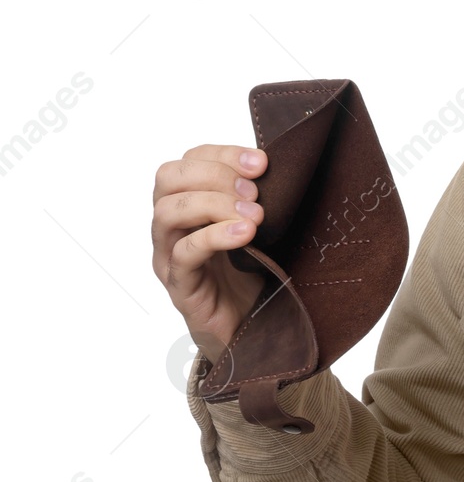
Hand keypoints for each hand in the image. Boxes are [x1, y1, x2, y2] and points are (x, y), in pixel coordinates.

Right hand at [151, 145, 270, 365]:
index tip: (261, 163)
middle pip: (167, 178)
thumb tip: (279, 164)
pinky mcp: (180, 285)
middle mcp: (171, 226)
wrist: (252, 328)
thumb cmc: (254, 272)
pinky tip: (246, 234)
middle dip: (214, 175)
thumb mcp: (259, 225)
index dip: (223, 154)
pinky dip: (214, 236)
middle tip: (254, 192)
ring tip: (254, 216)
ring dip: (214, 204)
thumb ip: (257, 196)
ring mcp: (169, 256)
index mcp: (189, 204)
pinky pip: (183, 253)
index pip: (189, 160)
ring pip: (167, 212)